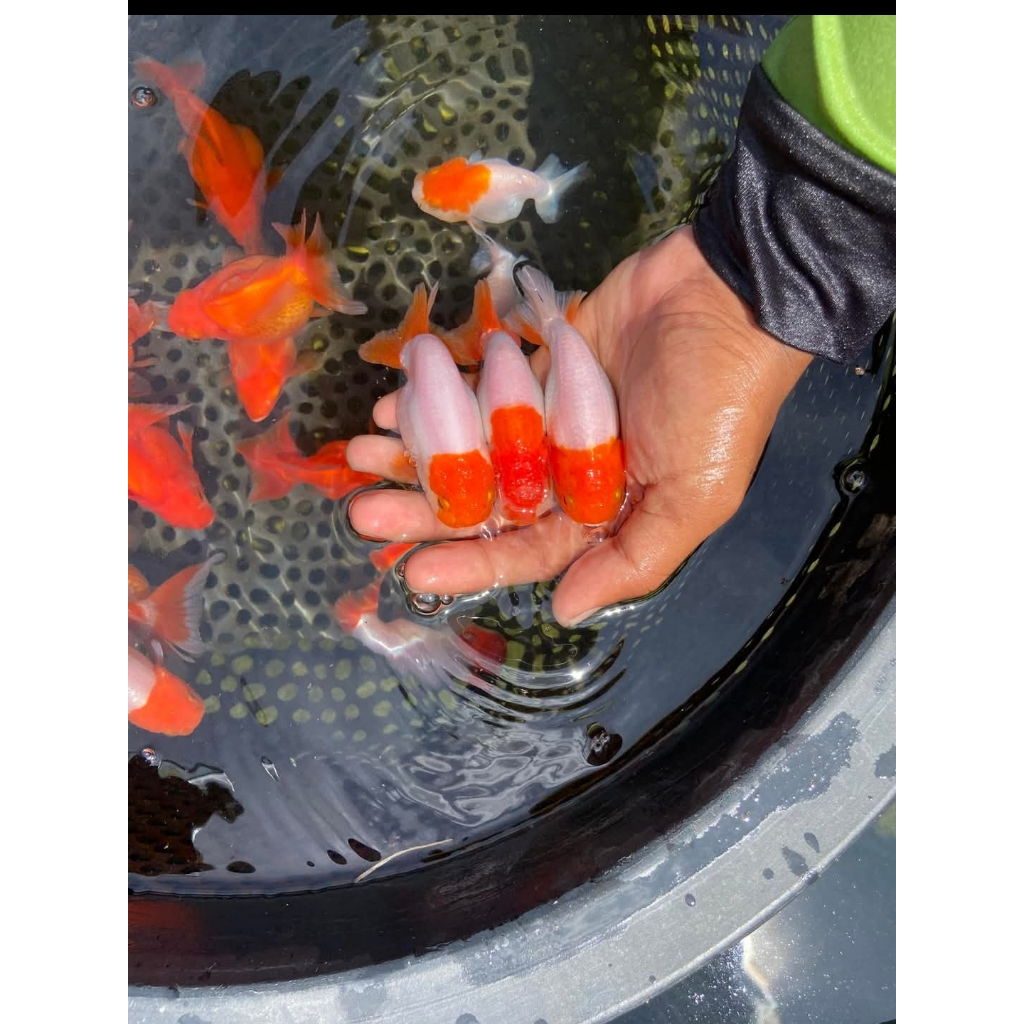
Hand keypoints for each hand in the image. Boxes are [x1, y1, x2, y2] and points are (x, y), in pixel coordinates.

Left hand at [346, 227, 812, 626]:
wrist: (728, 295)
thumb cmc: (717, 405)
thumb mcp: (694, 498)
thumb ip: (632, 560)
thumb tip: (564, 612)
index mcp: (603, 514)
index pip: (525, 551)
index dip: (470, 564)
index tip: (412, 569)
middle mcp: (569, 473)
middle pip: (484, 501)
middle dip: (424, 509)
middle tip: (362, 510)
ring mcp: (548, 417)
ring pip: (472, 445)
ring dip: (416, 453)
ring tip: (360, 453)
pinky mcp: (536, 365)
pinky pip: (478, 388)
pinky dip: (438, 396)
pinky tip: (393, 405)